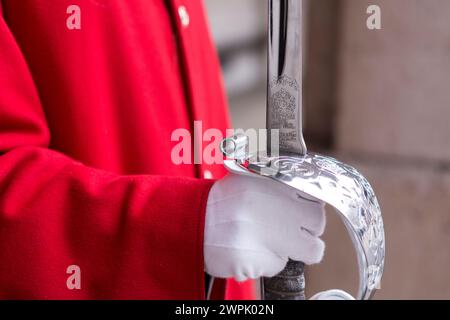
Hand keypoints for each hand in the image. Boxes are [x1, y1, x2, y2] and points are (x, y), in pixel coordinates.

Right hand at [204, 173, 325, 281]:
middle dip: (308, 231)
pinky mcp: (253, 259)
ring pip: (303, 250)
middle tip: (291, 233)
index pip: (316, 199)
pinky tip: (249, 250)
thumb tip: (310, 200)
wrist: (192, 218)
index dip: (310, 210)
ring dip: (288, 249)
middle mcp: (273, 207)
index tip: (302, 215)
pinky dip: (266, 262)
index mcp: (274, 184)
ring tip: (265, 242)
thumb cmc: (225, 201)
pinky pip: (277, 266)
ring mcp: (264, 235)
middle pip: (317, 224)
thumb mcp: (253, 181)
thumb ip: (281, 189)